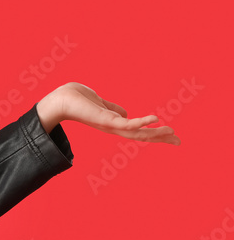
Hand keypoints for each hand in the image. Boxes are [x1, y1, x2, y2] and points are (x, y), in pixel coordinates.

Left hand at [37, 82, 179, 145]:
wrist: (59, 99)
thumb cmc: (75, 99)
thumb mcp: (99, 103)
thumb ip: (112, 109)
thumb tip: (126, 113)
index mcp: (113, 123)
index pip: (137, 131)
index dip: (154, 133)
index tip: (171, 135)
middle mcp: (113, 127)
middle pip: (141, 136)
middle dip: (160, 138)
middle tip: (179, 141)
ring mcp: (109, 125)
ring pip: (137, 133)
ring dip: (155, 133)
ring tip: (172, 132)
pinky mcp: (105, 120)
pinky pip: (127, 123)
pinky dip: (141, 122)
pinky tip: (154, 118)